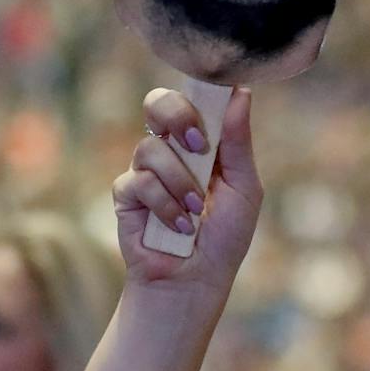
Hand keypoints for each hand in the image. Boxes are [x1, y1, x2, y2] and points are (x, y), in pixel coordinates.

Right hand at [113, 87, 262, 299]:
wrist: (196, 279)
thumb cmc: (225, 235)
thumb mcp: (244, 187)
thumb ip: (238, 142)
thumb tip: (241, 94)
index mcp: (202, 142)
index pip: (193, 98)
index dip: (199, 92)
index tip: (217, 100)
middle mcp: (171, 150)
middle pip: (158, 103)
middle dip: (178, 116)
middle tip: (199, 145)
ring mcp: (146, 170)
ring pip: (152, 149)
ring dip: (180, 182)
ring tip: (196, 210)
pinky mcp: (126, 195)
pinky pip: (139, 182)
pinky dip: (164, 205)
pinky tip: (178, 226)